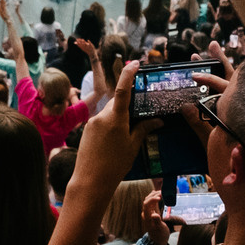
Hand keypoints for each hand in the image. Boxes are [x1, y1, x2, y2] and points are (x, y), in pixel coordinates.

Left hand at [79, 61, 154, 178]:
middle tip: (139, 117)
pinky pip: (101, 122)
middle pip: (117, 104)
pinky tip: (113, 143)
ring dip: (118, 119)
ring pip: (109, 114)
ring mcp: (92, 122)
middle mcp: (102, 116)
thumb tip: (157, 120)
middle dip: (127, 108)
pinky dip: (109, 127)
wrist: (90, 181)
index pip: (123, 89)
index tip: (135, 63)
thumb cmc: (115, 165)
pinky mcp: (86, 130)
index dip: (128, 74)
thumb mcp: (133, 146)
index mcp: (116, 118)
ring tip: (124, 139)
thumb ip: (144, 129)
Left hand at [139, 188, 171, 244]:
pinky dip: (154, 199)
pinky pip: (151, 204)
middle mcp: (146, 214)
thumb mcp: (160, 229)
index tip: (160, 197)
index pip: (147, 205)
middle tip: (162, 191)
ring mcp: (149, 214)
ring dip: (154, 196)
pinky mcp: (152, 214)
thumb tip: (154, 215)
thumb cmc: (160, 235)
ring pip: (148, 201)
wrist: (157, 240)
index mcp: (147, 217)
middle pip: (147, 201)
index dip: (152, 199)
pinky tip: (158, 195)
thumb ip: (157, 221)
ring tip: (161, 192)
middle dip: (153, 195)